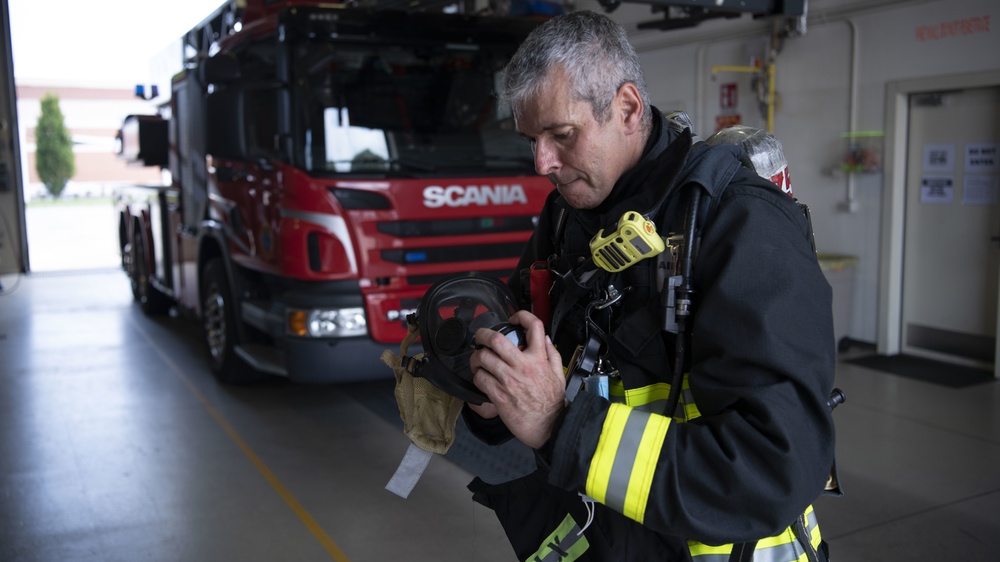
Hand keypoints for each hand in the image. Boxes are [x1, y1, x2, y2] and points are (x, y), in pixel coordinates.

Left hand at [470, 310, 565, 448]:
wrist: (549, 427)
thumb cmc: (552, 403)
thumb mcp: (559, 374)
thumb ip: (552, 354)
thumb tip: (545, 338)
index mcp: (539, 359)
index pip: (533, 327)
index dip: (521, 316)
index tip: (513, 319)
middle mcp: (523, 366)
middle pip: (497, 339)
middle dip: (484, 334)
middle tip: (480, 337)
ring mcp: (509, 380)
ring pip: (483, 358)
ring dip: (477, 357)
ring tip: (478, 360)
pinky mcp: (498, 395)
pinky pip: (480, 378)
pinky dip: (477, 376)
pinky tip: (481, 378)